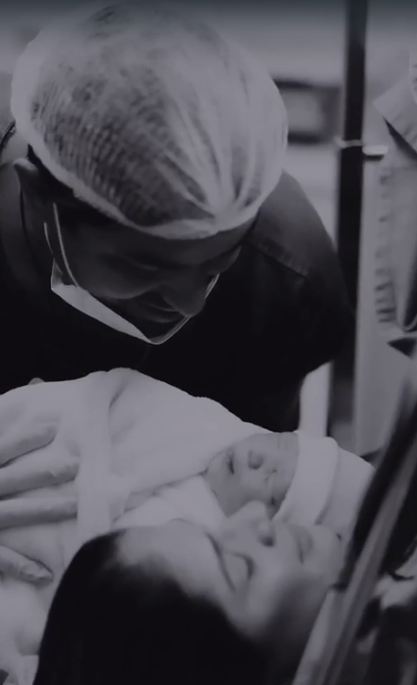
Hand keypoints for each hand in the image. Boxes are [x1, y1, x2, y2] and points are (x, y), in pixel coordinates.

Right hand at [0, 399, 79, 582]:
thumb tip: (28, 389)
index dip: (25, 437)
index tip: (54, 424)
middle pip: (12, 479)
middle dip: (43, 472)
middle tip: (75, 464)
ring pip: (14, 514)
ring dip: (45, 511)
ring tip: (77, 506)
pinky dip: (20, 567)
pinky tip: (46, 573)